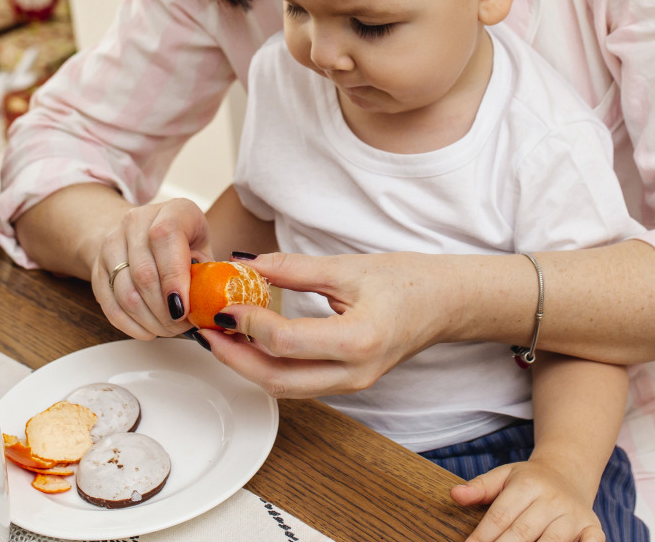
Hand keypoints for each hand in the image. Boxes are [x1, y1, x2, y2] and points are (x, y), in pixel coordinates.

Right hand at [92, 198, 210, 339]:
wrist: (142, 229)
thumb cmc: (183, 241)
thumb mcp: (202, 247)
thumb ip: (208, 272)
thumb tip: (212, 306)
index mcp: (172, 210)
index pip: (166, 238)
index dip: (174, 277)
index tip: (184, 308)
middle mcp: (137, 221)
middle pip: (144, 272)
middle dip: (164, 309)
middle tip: (181, 326)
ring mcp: (112, 242)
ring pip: (125, 291)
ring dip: (148, 319)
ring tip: (168, 330)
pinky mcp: (98, 266)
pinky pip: (109, 303)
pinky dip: (129, 324)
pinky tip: (148, 331)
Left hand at [199, 250, 451, 398]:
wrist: (447, 303)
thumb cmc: (410, 282)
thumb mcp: (350, 267)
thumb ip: (295, 269)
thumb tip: (248, 265)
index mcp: (358, 340)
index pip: (285, 342)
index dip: (247, 323)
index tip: (224, 303)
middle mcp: (355, 372)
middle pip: (277, 380)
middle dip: (234, 358)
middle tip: (207, 330)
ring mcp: (353, 384)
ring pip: (285, 388)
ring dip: (248, 366)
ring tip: (223, 336)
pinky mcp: (348, 383)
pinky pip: (300, 384)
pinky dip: (270, 366)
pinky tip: (254, 343)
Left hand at [452, 459, 603, 541]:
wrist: (569, 472)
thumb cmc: (530, 481)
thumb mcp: (504, 476)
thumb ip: (480, 488)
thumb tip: (454, 494)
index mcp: (528, 484)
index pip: (500, 517)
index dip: (481, 538)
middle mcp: (553, 499)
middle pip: (522, 534)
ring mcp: (574, 515)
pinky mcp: (592, 529)